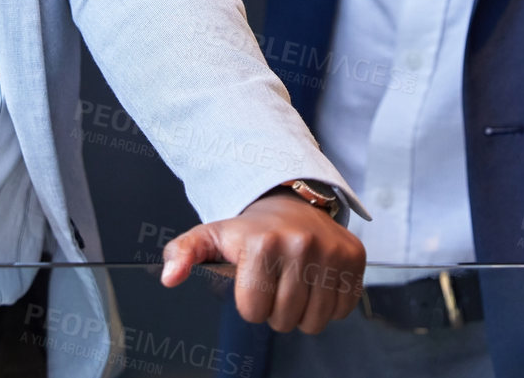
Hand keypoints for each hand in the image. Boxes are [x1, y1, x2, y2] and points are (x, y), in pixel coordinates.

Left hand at [159, 190, 364, 333]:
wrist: (293, 203)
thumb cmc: (250, 229)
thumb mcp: (211, 236)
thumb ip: (183, 253)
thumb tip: (169, 277)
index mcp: (263, 243)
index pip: (253, 312)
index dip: (249, 304)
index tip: (251, 282)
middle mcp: (301, 244)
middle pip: (285, 320)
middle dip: (276, 310)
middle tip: (274, 282)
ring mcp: (331, 251)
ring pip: (315, 320)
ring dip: (303, 311)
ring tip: (294, 283)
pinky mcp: (355, 257)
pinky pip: (343, 309)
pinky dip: (329, 304)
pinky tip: (316, 281)